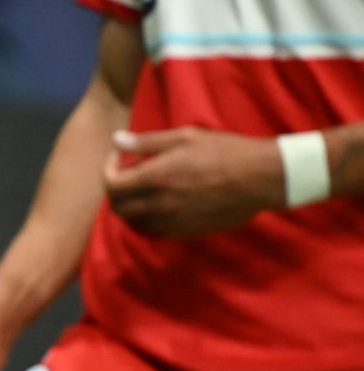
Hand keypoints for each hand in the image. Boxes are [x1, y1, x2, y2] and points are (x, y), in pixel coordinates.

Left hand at [103, 126, 285, 236]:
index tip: (119, 157)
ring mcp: (175, 221)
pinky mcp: (189, 232)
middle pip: (118, 208)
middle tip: (129, 175)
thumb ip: (146, 142)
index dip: (108, 169)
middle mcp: (161, 204)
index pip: (111, 185)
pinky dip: (148, 221)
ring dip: (131, 208)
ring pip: (135, 224)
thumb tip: (115, 140)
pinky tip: (161, 205)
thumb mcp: (184, 137)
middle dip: (116, 191)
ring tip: (144, 190)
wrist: (263, 178)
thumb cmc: (225, 151)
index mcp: (156, 178)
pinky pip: (156, 233)